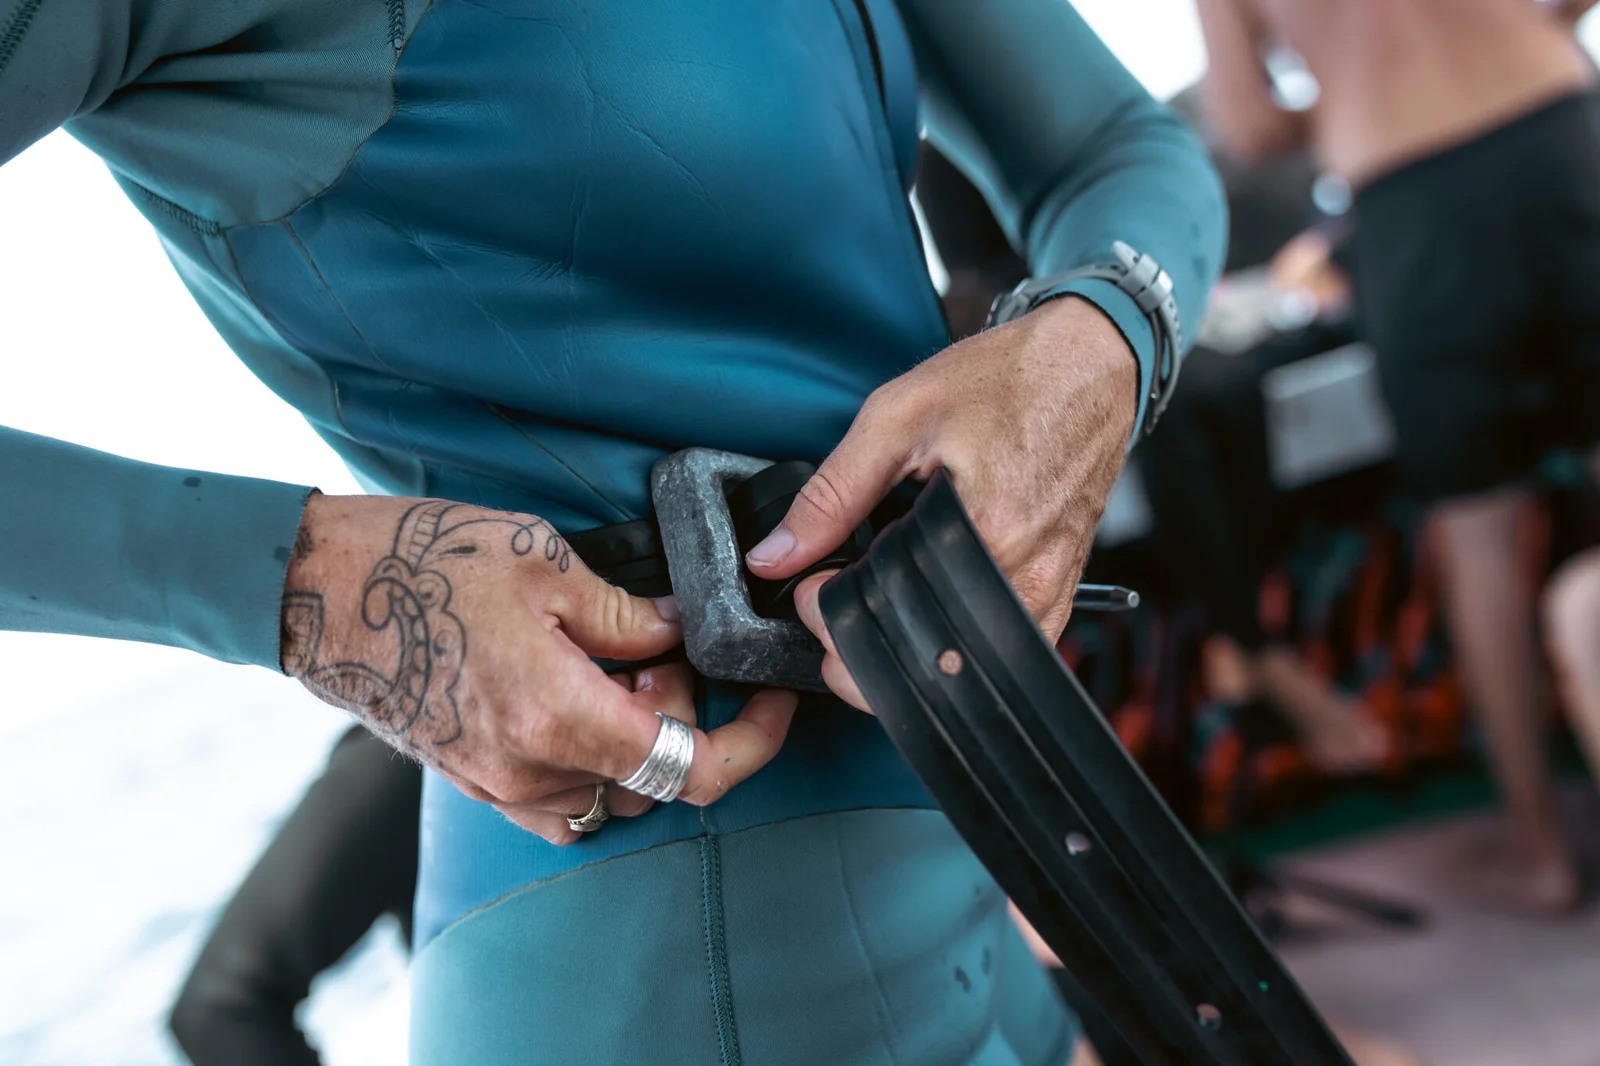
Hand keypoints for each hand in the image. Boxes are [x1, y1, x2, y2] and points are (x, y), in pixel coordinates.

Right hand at [280, 494, 797, 842]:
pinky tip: (574, 689)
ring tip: (613, 663)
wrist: (316, 592)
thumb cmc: (422, 566)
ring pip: (608, 793)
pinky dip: (588, 755)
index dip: (752, 742)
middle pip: (654, 780)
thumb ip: (628, 616)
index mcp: (560, 720)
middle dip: (680, 717)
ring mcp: (497, 785)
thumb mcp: (546, 565)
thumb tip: (678, 635)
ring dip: (634, 739)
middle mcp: (531, 773)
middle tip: (661, 645)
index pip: (690, 769)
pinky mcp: (473, 779)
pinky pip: (558, 796)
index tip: (773, 704)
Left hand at [748, 296, 1135, 708]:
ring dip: (905, 646)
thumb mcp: (898, 417)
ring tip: (879, 592)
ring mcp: (1049, 595)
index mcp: (987, 536)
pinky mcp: (1060, 596)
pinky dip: (951, 640)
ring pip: (961, 670)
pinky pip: (999, 652)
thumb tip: (774, 556)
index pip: (886, 620)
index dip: (828, 614)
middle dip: (861, 643)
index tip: (810, 583)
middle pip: (923, 663)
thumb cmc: (1008, 380)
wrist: (1089, 364)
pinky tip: (927, 600)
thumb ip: (831, 494)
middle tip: (837, 592)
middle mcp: (1025, 580)